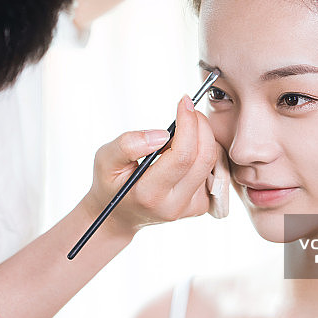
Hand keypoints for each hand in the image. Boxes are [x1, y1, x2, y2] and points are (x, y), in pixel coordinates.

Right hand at [84, 95, 218, 238]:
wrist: (120, 215)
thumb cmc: (111, 183)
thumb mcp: (105, 160)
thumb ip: (128, 144)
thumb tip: (163, 134)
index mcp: (150, 195)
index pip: (183, 155)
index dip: (188, 124)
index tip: (184, 102)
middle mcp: (175, 205)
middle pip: (204, 157)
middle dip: (201, 125)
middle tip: (187, 109)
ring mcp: (190, 208)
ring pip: (211, 162)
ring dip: (202, 137)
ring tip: (180, 132)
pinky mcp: (200, 205)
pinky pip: (211, 170)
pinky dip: (202, 152)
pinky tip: (184, 150)